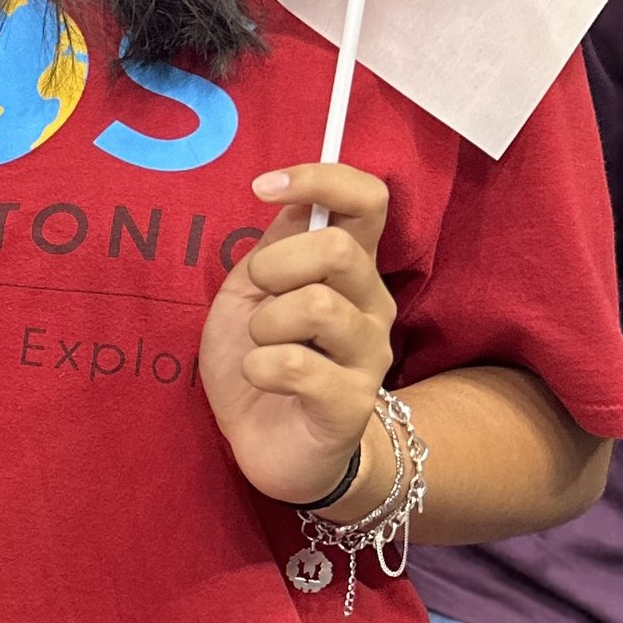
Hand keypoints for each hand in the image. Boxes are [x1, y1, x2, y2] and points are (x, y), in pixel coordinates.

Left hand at [198, 161, 397, 506]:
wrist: (269, 442)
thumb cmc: (262, 358)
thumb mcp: (251, 292)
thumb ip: (276, 244)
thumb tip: (295, 199)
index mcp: (348, 266)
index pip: (367, 200)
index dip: (321, 179)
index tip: (264, 187)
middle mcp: (371, 303)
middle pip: (338, 248)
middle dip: (276, 264)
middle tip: (258, 296)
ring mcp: (369, 353)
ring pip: (317, 305)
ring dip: (264, 323)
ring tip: (260, 345)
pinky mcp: (352, 403)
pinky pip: (297, 365)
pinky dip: (259, 367)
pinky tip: (262, 379)